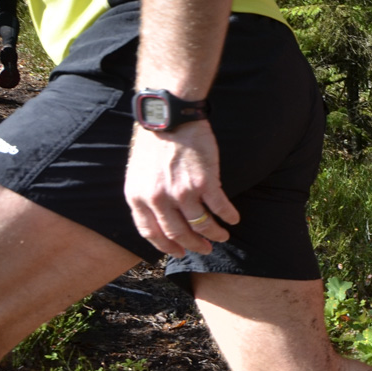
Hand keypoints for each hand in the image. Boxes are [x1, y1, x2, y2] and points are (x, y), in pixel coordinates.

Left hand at [124, 120, 239, 256]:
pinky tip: (234, 218)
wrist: (170, 118)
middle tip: (204, 249)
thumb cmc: (154, 143)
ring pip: (200, 225)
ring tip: (222, 237)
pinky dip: (229, 216)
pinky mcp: (204, 182)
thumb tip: (161, 217)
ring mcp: (182, 192)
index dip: (167, 246)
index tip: (179, 252)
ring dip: (214, 235)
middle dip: (193, 245)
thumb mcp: (138, 173)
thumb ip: (147, 196)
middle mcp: (158, 199)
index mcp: (138, 197)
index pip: (151, 232)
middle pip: (178, 233)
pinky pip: (220, 208)